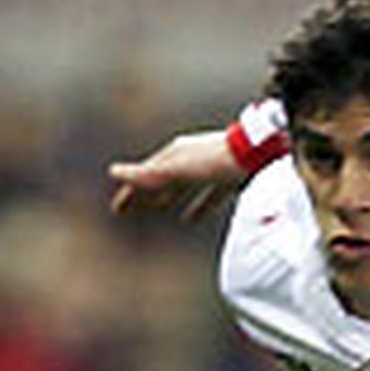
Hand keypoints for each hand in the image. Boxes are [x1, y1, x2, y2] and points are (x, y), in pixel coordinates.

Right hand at [108, 129, 238, 219]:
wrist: (255, 153)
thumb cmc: (214, 160)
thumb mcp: (178, 169)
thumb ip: (148, 174)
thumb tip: (113, 172)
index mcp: (173, 156)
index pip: (144, 176)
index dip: (130, 193)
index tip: (117, 209)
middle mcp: (188, 159)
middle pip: (160, 180)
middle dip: (144, 195)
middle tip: (129, 210)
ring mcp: (208, 168)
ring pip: (182, 186)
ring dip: (167, 198)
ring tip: (158, 210)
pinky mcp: (227, 178)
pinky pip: (207, 195)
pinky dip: (197, 206)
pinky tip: (192, 218)